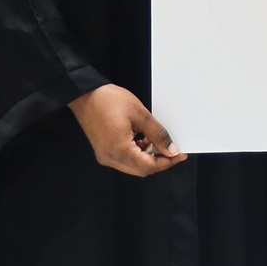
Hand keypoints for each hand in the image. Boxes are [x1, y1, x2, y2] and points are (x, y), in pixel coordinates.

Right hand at [68, 84, 185, 175]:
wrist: (85, 95)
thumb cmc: (110, 101)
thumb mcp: (140, 115)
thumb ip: (158, 134)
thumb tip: (171, 150)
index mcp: (120, 151)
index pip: (149, 167)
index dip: (167, 162)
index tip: (180, 155)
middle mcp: (110, 158)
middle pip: (141, 170)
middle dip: (159, 161)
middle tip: (172, 148)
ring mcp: (105, 156)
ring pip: (133, 166)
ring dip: (147, 157)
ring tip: (155, 140)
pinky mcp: (103, 151)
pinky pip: (124, 159)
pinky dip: (137, 153)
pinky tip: (142, 139)